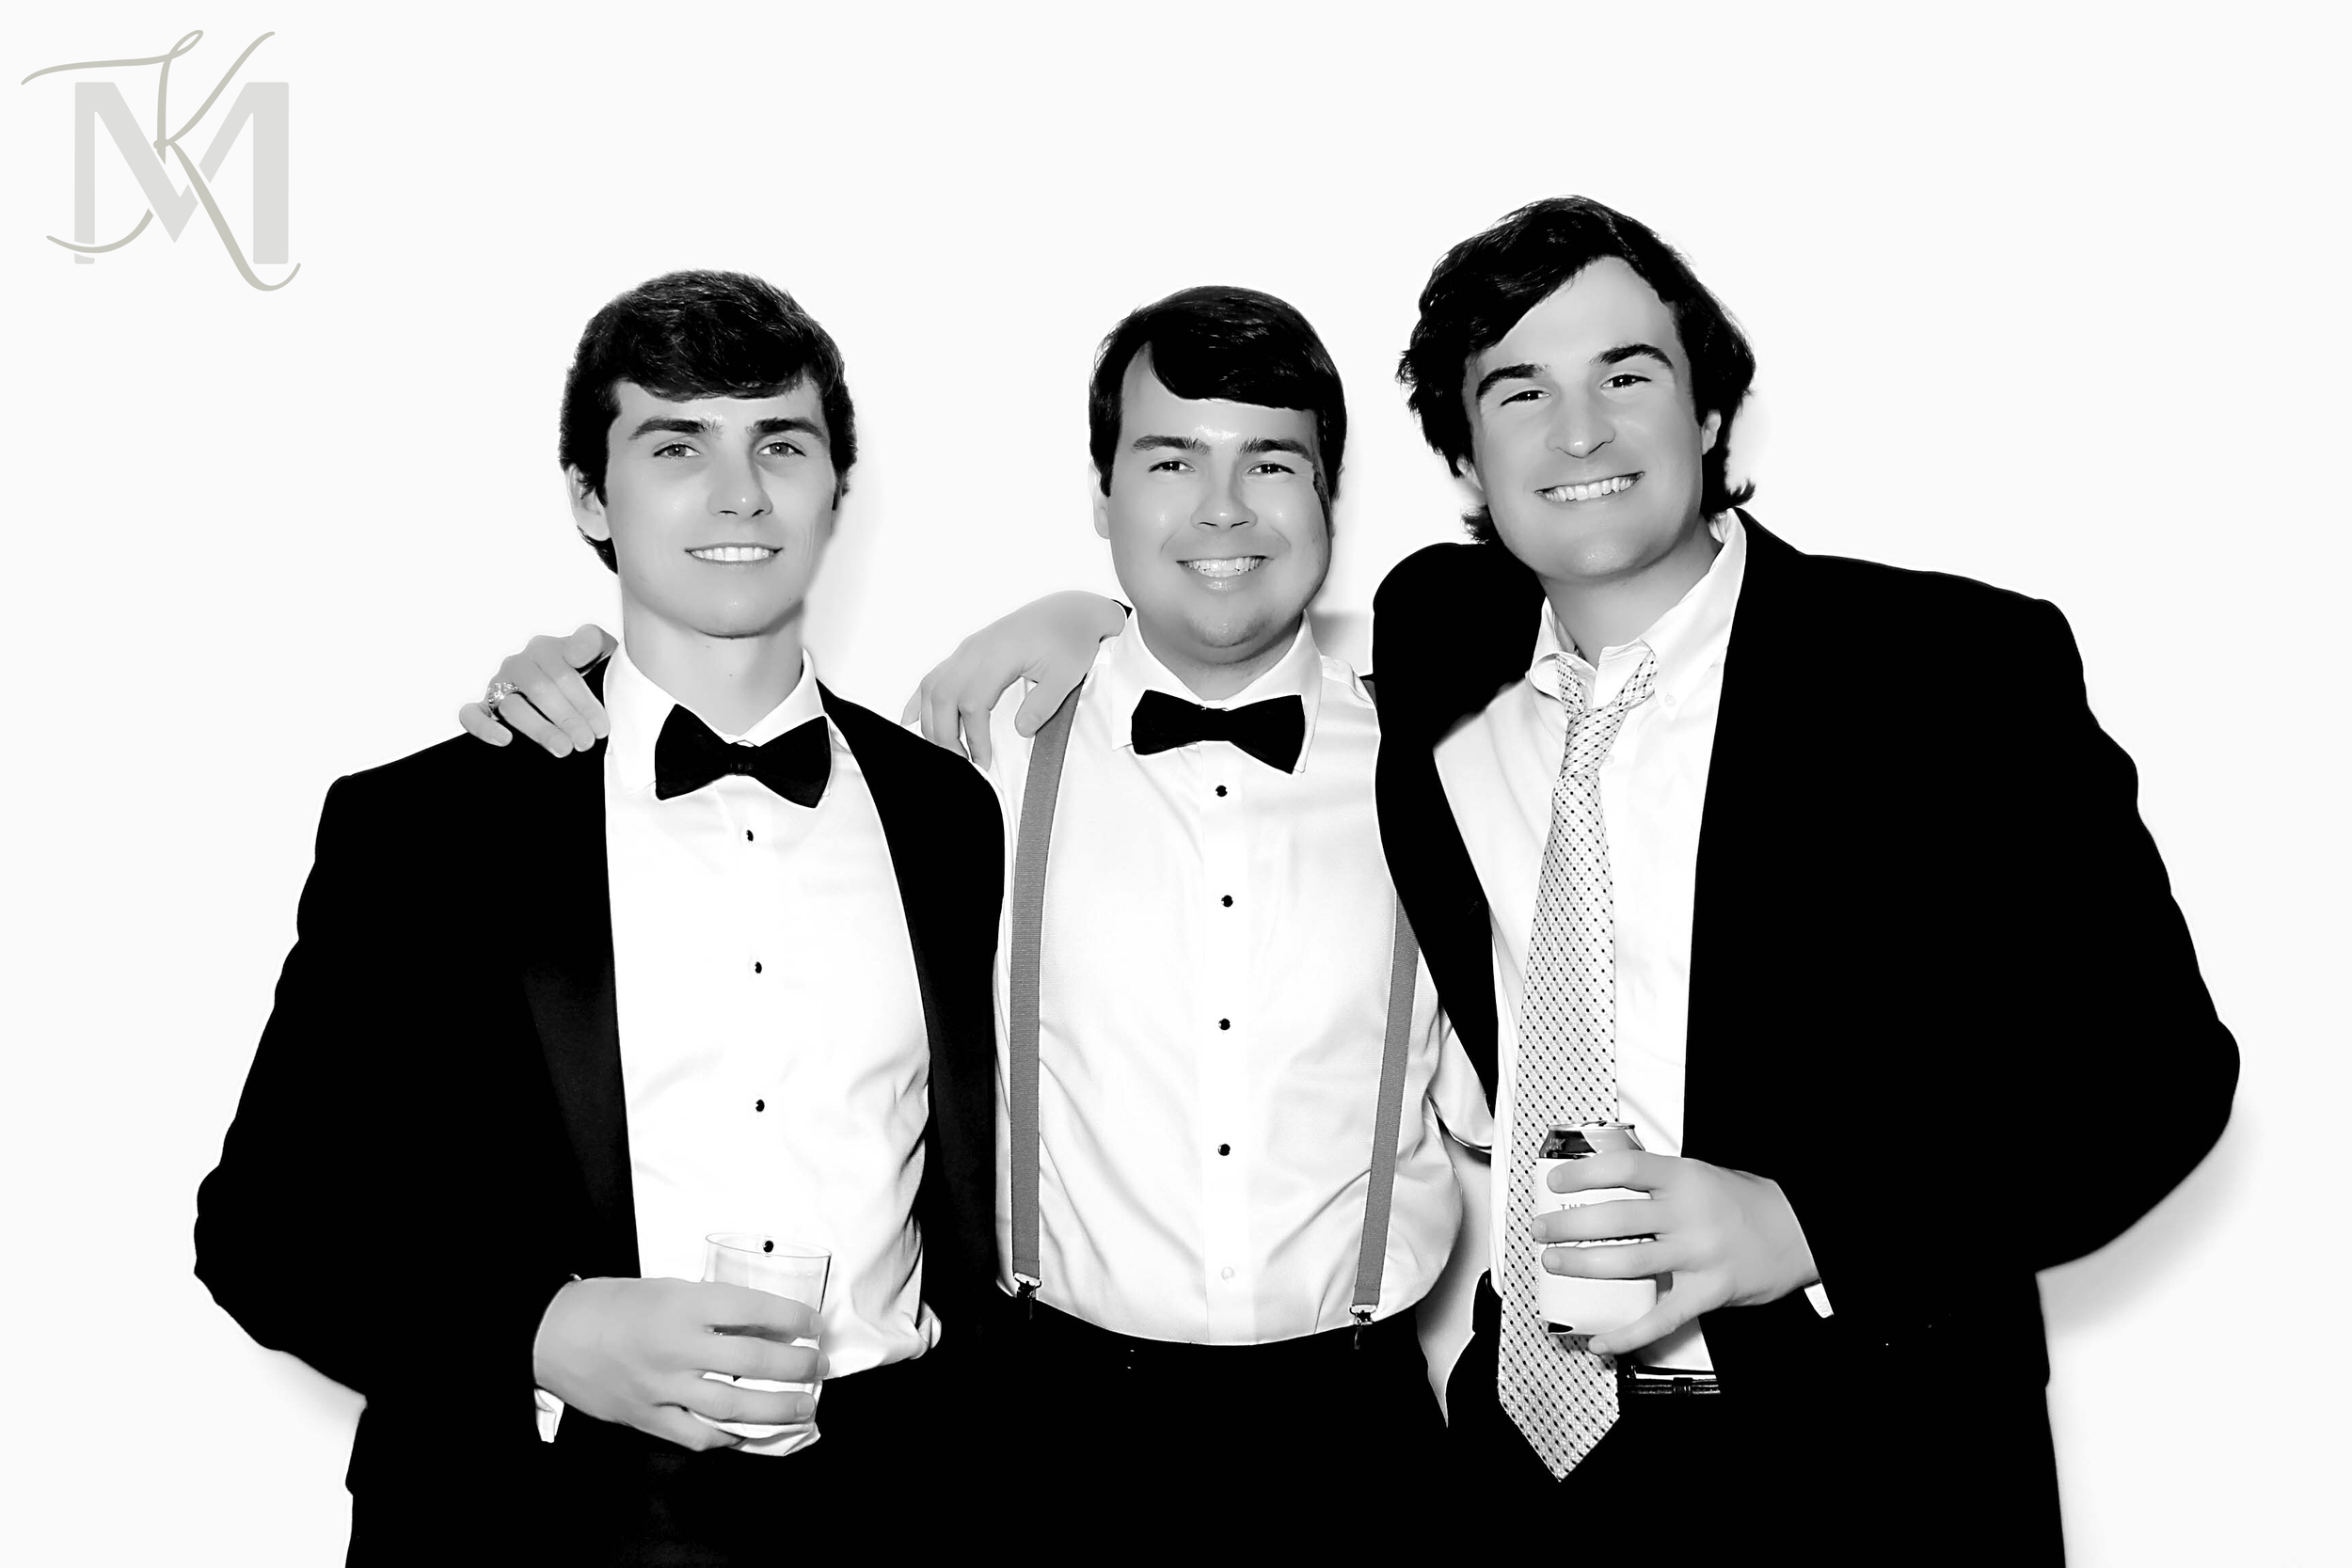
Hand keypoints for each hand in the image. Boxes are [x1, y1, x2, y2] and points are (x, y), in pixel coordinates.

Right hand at [458, 624, 616, 755]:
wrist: (584, 687)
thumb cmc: (591, 668)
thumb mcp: (602, 649)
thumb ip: (590, 640)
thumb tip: (573, 655)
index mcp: (545, 648)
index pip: (562, 674)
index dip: (583, 702)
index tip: (601, 727)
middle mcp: (520, 664)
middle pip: (540, 691)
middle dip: (566, 719)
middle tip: (586, 742)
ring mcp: (500, 685)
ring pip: (512, 706)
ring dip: (539, 729)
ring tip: (563, 748)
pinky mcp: (486, 706)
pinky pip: (472, 714)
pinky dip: (484, 727)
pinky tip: (505, 740)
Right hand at [531, 1277, 825, 1450]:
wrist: (556, 1334)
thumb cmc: (615, 1305)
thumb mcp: (669, 1289)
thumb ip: (713, 1309)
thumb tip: (765, 1325)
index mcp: (683, 1304)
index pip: (752, 1309)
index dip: (791, 1317)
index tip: (813, 1324)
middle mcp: (676, 1346)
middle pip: (752, 1361)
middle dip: (796, 1366)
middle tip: (818, 1366)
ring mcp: (662, 1387)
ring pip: (733, 1405)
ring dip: (777, 1408)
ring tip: (804, 1406)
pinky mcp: (647, 1417)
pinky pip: (697, 1434)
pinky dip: (729, 1435)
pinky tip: (749, 1430)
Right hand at [900, 591, 1124, 767]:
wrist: (1069, 611)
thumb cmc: (1069, 639)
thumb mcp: (1067, 674)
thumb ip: (1044, 704)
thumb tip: (1021, 731)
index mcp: (998, 654)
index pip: (972, 703)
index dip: (974, 738)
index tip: (983, 763)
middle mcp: (974, 650)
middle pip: (942, 697)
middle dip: (945, 736)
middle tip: (962, 764)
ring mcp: (967, 650)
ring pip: (932, 687)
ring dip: (932, 722)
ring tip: (947, 751)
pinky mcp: (967, 652)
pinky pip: (934, 676)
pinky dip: (920, 700)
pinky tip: (911, 721)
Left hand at [1533, 1151, 1817, 1356]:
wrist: (1797, 1231)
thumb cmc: (1743, 1202)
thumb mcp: (1699, 1174)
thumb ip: (1655, 1180)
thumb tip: (1598, 1180)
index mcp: (1684, 1178)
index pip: (1624, 1169)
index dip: (1584, 1174)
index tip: (1557, 1181)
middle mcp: (1689, 1215)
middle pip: (1615, 1219)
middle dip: (1569, 1226)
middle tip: (1542, 1229)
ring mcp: (1698, 1256)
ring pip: (1627, 1263)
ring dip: (1582, 1265)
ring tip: (1556, 1262)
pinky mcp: (1707, 1293)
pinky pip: (1659, 1318)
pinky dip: (1625, 1334)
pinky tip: (1599, 1338)